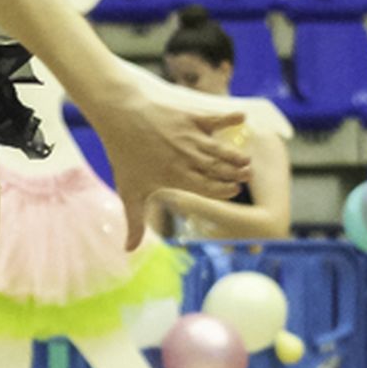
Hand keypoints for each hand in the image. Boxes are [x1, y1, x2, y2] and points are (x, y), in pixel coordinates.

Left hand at [87, 74, 249, 251]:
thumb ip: (134, 222)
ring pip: (220, 149)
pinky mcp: (190, 117)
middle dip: (234, 174)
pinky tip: (243, 118)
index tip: (234, 191)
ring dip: (235, 155)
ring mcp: (190, 137)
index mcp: (176, 177)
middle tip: (248, 176)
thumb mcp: (129, 191)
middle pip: (218, 169)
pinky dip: (229, 118)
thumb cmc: (124, 155)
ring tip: (247, 160)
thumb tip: (128, 250)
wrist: (118, 116)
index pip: (206, 188)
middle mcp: (187, 158)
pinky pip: (214, 119)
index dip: (223, 190)